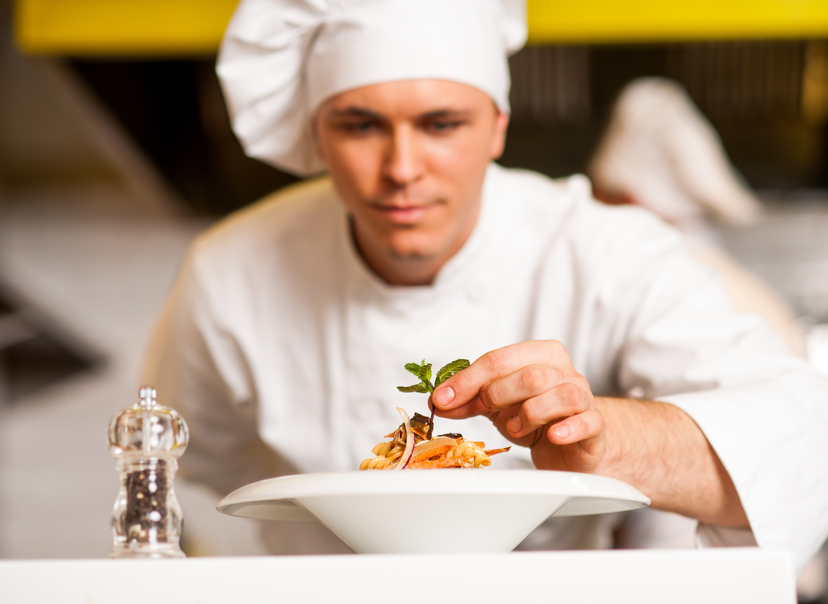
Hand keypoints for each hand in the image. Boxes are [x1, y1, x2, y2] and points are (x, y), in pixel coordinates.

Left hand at [430, 340, 605, 472]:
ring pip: (559, 394)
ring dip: (529, 413)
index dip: (467, 380)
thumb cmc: (537, 418)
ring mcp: (583, 397)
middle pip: (529, 375)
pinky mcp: (595, 426)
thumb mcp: (498, 405)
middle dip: (498, 395)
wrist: (573, 444)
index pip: (499, 359)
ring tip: (515, 428)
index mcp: (539, 355)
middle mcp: (564, 371)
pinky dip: (567, 428)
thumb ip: (470, 400)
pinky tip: (553, 435)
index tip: (443, 398)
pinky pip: (587, 421)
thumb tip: (439, 401)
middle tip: (486, 410)